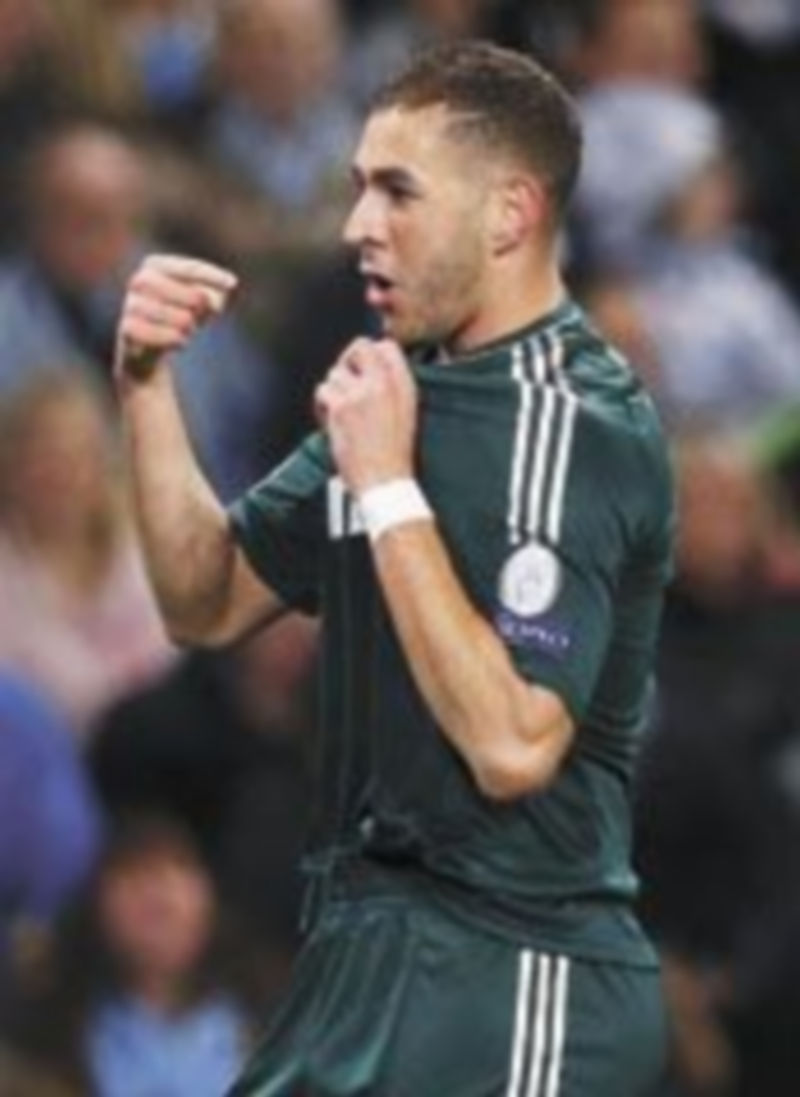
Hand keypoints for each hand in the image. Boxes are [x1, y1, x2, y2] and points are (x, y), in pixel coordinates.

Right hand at [114, 254, 237, 384]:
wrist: (149, 350)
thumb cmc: (179, 317)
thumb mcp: (202, 304)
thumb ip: (214, 296)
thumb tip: (212, 303)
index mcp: (154, 266)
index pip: (185, 267)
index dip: (209, 275)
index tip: (232, 283)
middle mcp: (138, 282)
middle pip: (174, 287)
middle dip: (193, 300)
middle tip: (201, 313)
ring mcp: (130, 306)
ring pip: (165, 312)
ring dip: (186, 323)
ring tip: (188, 329)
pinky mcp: (127, 330)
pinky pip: (153, 332)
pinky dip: (173, 339)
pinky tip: (180, 342)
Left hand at [314, 338, 417, 494]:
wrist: (385, 483)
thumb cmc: (394, 457)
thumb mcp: (406, 414)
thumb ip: (392, 387)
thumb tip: (369, 370)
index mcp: (405, 385)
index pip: (386, 346)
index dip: (370, 355)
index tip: (364, 369)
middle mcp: (384, 384)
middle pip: (359, 347)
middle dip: (347, 362)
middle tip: (346, 383)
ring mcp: (361, 394)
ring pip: (335, 372)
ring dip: (333, 390)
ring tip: (342, 413)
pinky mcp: (341, 408)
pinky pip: (322, 391)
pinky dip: (322, 406)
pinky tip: (332, 422)